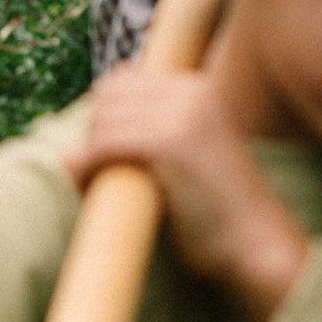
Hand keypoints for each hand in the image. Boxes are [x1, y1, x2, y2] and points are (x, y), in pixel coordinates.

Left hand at [70, 63, 310, 321]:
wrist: (255, 241)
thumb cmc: (215, 212)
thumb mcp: (183, 162)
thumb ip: (142, 143)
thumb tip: (66, 154)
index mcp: (197, 88)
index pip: (121, 80)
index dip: (101, 118)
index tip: (102, 155)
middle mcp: (192, 91)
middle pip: (106, 97)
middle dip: (92, 135)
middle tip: (95, 175)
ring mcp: (183, 113)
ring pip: (102, 121)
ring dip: (87, 156)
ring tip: (93, 188)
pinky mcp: (170, 143)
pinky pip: (105, 144)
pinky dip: (87, 167)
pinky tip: (90, 188)